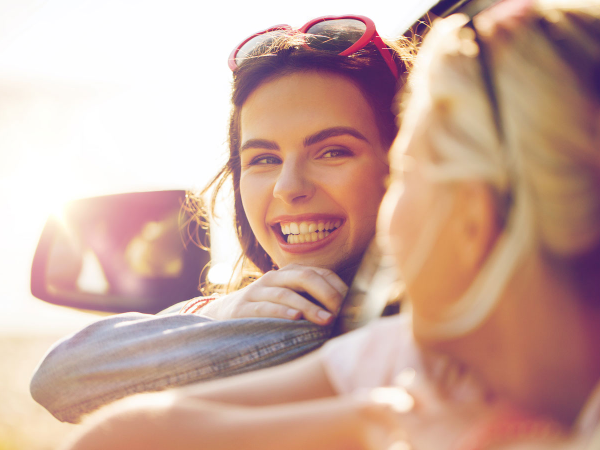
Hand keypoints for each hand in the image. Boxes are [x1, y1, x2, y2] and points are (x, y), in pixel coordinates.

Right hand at [199, 264, 347, 324]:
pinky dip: (281, 313)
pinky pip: (265, 307)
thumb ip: (314, 300)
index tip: (354, 304)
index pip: (320, 272)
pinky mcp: (244, 307)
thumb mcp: (291, 298)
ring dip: (308, 307)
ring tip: (325, 320)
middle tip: (341, 312)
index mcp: (291, 273)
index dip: (338, 287)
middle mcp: (275, 277)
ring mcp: (258, 291)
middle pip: (305, 277)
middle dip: (326, 294)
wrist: (227, 313)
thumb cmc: (270, 308)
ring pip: (287, 293)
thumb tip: (349, 312)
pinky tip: (295, 319)